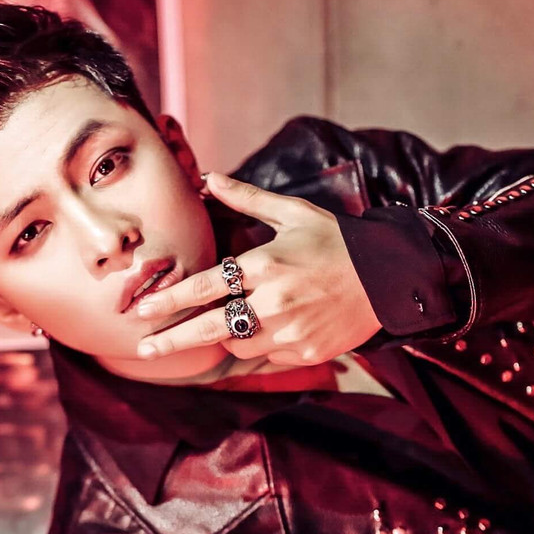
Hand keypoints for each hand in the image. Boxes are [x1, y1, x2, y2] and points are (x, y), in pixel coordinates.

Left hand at [135, 172, 382, 365]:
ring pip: (236, 344)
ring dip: (223, 335)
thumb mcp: (294, 213)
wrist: (390, 277)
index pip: (206, 286)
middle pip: (209, 327)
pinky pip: (266, 355)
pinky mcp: (305, 352)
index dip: (170, 299)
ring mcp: (291, 331)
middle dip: (171, 340)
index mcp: (267, 264)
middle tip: (143, 349)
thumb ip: (247, 200)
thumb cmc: (337, 241)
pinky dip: (257, 343)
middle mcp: (275, 302)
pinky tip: (265, 328)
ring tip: (225, 322)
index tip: (143, 309)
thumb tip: (210, 178)